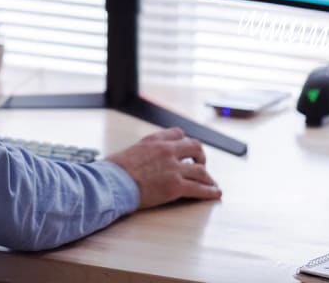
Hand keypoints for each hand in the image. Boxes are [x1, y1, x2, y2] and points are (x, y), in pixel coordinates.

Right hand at [105, 127, 220, 208]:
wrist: (113, 182)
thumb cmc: (115, 170)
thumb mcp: (129, 150)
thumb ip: (142, 151)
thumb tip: (140, 158)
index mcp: (155, 140)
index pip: (178, 134)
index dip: (184, 142)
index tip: (186, 149)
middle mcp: (167, 151)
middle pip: (195, 147)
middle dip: (201, 156)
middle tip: (202, 164)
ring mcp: (173, 168)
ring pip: (201, 170)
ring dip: (208, 177)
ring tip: (211, 183)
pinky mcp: (176, 186)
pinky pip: (199, 189)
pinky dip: (210, 192)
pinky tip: (215, 194)